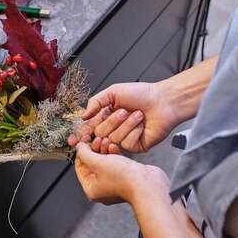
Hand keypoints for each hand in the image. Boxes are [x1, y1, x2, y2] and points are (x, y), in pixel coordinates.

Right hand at [68, 82, 182, 152]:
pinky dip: (135, 131)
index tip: (74, 140)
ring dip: (126, 124)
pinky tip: (142, 125)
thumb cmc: (142, 94)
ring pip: (113, 139)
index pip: (90, 128)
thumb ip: (96, 102)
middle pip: (100, 133)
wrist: (163, 101)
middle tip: (124, 111)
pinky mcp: (136, 146)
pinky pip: (127, 143)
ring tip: (138, 115)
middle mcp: (115, 128)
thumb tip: (83, 116)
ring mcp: (125, 138)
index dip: (81, 135)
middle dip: (112, 121)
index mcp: (107, 115)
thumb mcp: (114, 92)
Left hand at [74, 142, 170, 205]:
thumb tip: (79, 148)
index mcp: (91, 189)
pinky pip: (115, 163)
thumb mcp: (98, 163)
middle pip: (92, 164)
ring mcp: (114, 182)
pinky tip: (114, 146)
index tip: (83, 141)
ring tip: (106, 140)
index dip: (81, 152)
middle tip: (97, 138)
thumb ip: (85, 154)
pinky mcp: (125, 177)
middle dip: (94, 149)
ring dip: (104, 149)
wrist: (147, 184)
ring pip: (104, 162)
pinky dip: (113, 154)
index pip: (80, 168)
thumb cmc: (123, 178)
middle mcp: (102, 188)